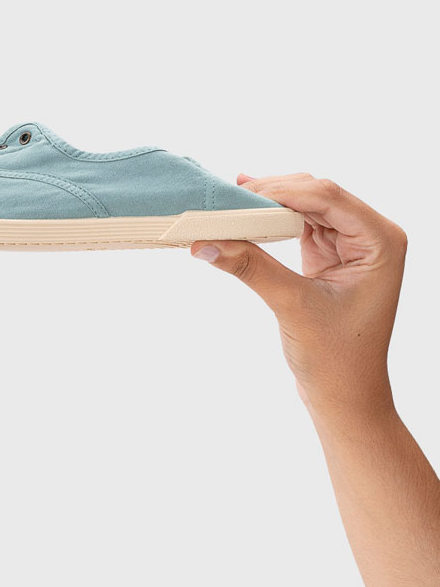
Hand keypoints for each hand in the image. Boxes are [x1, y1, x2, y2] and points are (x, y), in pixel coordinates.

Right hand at [191, 174, 407, 418]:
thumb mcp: (293, 307)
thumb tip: (207, 243)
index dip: (281, 191)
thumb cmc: (338, 359)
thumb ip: (252, 268)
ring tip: (228, 205)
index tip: (238, 194)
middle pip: (316, 195)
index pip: (327, 197)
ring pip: (305, 205)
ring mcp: (351, 244)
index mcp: (380, 241)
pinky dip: (270, 219)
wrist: (345, 395)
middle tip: (226, 199)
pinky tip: (244, 211)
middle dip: (272, 194)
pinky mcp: (329, 255)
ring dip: (268, 204)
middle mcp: (371, 236)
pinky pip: (298, 224)